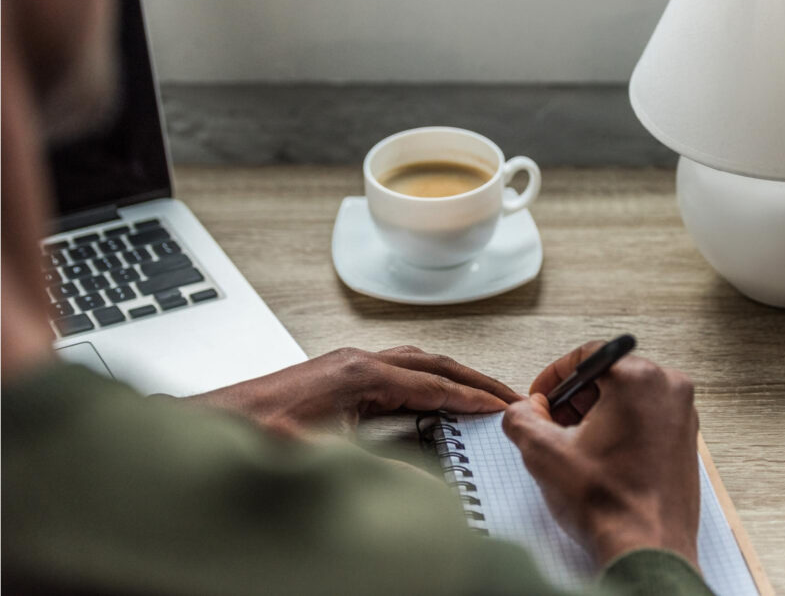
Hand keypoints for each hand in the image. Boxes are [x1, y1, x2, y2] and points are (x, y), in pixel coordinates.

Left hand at [185, 346, 521, 438]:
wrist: (216, 424)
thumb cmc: (257, 434)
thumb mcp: (327, 458)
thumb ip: (383, 470)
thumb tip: (426, 486)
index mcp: (360, 375)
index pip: (433, 384)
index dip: (470, 398)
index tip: (500, 407)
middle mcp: (357, 361)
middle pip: (432, 363)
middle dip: (472, 379)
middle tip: (504, 395)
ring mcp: (346, 364)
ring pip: (415, 361)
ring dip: (449, 375)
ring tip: (477, 393)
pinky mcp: (337, 373)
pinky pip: (396, 368)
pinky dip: (424, 379)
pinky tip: (429, 395)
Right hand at [502, 341, 700, 567]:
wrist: (647, 550)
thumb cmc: (610, 505)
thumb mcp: (543, 452)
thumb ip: (521, 418)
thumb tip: (522, 410)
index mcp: (639, 379)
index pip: (587, 354)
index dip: (554, 375)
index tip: (541, 397)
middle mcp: (669, 390)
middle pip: (609, 375)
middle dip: (574, 398)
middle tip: (552, 422)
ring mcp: (683, 416)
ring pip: (628, 398)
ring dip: (596, 415)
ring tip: (574, 446)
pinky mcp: (686, 442)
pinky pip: (646, 419)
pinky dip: (619, 430)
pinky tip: (599, 459)